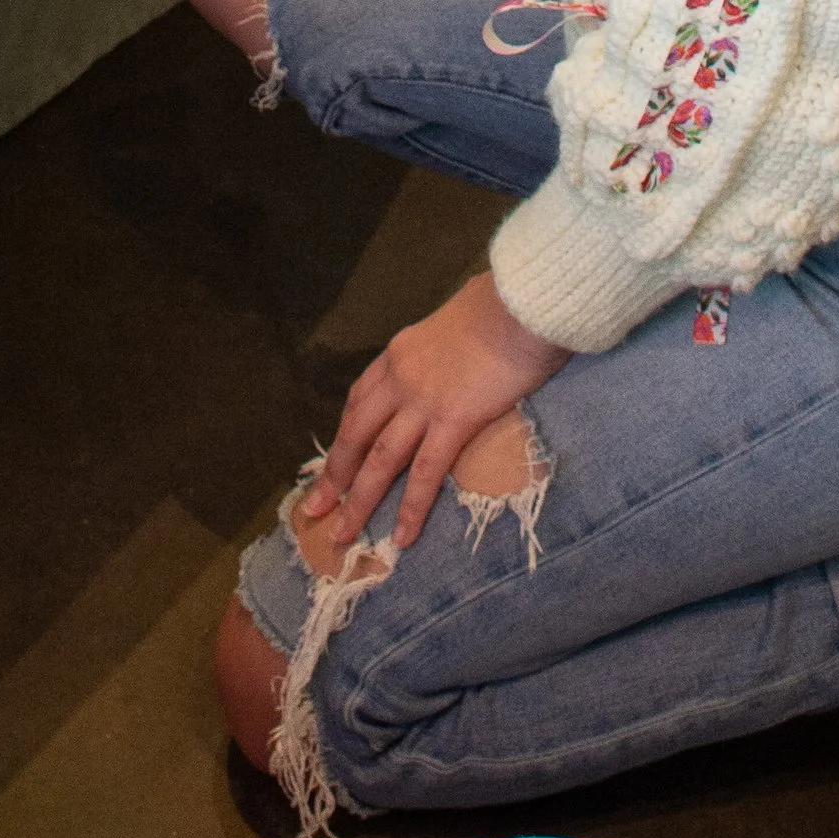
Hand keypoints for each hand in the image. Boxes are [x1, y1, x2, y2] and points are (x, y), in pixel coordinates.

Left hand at [303, 273, 568, 550]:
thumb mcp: (455, 321)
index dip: (345, 436)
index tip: (335, 462)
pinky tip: (403, 537)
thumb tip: (457, 359)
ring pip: (381, 459)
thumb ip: (445, 347)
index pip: (360, 401)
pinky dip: (411, 507)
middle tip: (315, 510)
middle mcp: (400, 378)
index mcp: (400, 352)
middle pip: (357, 434)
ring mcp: (423, 401)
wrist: (523, 300)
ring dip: (359, 501)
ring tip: (343, 537)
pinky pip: (426, 472)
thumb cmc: (502, 304)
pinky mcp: (454, 420)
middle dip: (335, 475)